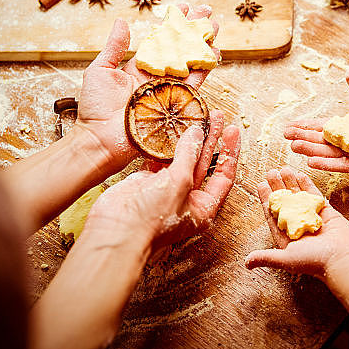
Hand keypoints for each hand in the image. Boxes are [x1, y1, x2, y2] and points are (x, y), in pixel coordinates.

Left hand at [74, 4, 219, 174]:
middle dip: (194, 30)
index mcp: (139, 68)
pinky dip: (205, 68)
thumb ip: (115, 47)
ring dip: (204, 43)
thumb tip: (122, 21)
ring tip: (214, 26)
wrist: (101, 140)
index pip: (160, 40)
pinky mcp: (176, 104)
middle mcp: (156, 78)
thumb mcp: (100, 70)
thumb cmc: (95, 109)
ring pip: (191, 62)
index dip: (173, 24)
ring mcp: (167, 90)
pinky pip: (194, 84)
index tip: (184, 7)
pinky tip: (214, 52)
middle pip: (180, 48)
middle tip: (206, 11)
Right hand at [82, 120, 239, 255]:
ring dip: (188, 139)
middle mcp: (187, 198)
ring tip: (194, 116)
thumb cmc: (152, 219)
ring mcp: (167, 189)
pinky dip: (163, 145)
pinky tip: (168, 128)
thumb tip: (196, 133)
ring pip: (182, 158)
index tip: (232, 130)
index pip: (224, 175)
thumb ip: (188, 156)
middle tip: (215, 116)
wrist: (116, 232)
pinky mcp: (147, 182)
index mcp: (203, 206)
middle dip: (210, 139)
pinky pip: (159, 159)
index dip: (230, 151)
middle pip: (205, 163)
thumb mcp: (179, 183)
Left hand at [244, 167, 348, 279]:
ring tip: (283, 169)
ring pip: (299, 197)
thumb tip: (246, 263)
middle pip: (285, 203)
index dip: (267, 200)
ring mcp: (313, 218)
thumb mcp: (286, 259)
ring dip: (290, 183)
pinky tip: (300, 174)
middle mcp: (299, 227)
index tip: (261, 185)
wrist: (344, 259)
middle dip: (277, 187)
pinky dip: (308, 185)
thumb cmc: (314, 262)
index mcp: (288, 238)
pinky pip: (315, 196)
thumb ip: (267, 257)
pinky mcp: (327, 213)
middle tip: (271, 172)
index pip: (273, 215)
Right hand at [285, 68, 348, 172]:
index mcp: (347, 128)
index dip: (304, 126)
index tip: (288, 125)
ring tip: (293, 147)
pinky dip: (326, 164)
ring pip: (326, 153)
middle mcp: (346, 142)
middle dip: (302, 138)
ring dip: (309, 150)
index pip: (321, 126)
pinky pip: (340, 165)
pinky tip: (311, 161)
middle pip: (319, 140)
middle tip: (285, 136)